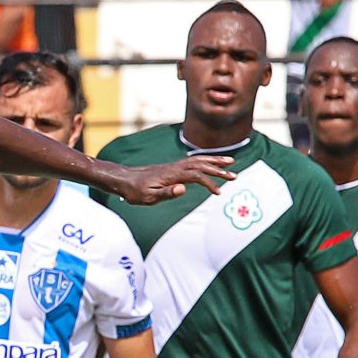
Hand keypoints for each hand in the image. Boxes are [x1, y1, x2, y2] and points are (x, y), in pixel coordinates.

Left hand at [110, 155, 232, 204]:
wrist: (123, 180)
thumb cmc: (134, 191)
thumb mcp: (148, 197)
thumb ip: (167, 193)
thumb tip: (184, 189)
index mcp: (172, 175)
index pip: (196, 176)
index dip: (209, 183)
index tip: (219, 192)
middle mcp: (175, 168)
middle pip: (201, 164)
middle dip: (218, 169)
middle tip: (234, 174)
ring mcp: (173, 166)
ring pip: (198, 160)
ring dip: (214, 161)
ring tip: (230, 162)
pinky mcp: (172, 168)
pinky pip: (192, 162)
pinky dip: (204, 161)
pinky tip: (210, 163)